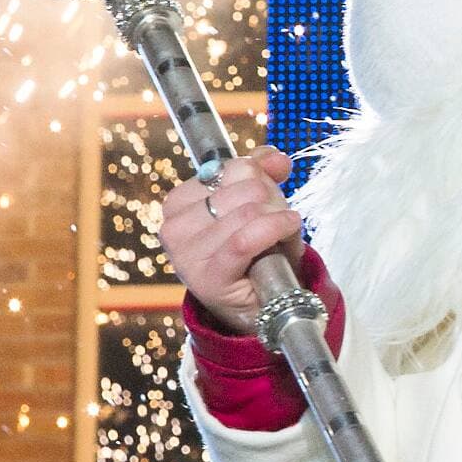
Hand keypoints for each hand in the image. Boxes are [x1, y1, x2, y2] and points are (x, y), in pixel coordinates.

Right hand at [162, 147, 301, 335]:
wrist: (261, 305)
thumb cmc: (257, 251)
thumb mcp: (258, 204)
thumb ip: (261, 172)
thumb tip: (274, 157)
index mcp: (178, 203)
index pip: (230, 167)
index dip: (260, 177)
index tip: (269, 195)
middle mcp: (174, 227)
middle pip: (243, 187)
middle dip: (272, 200)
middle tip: (277, 221)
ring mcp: (186, 255)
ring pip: (248, 211)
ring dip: (278, 218)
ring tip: (281, 235)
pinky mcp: (207, 278)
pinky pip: (245, 239)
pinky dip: (276, 230)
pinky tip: (288, 230)